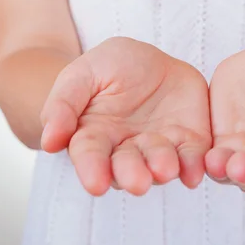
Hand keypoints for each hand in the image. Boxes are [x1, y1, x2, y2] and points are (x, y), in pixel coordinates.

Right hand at [40, 37, 211, 195]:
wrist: (149, 59)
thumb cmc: (108, 67)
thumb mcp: (81, 74)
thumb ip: (64, 104)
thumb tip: (50, 141)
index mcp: (95, 136)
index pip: (90, 156)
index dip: (92, 170)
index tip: (95, 184)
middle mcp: (127, 149)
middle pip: (127, 167)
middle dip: (132, 175)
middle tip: (137, 183)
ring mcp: (160, 147)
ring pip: (161, 164)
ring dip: (163, 169)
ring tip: (165, 169)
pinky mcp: (189, 141)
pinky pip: (192, 156)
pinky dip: (194, 166)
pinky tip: (195, 173)